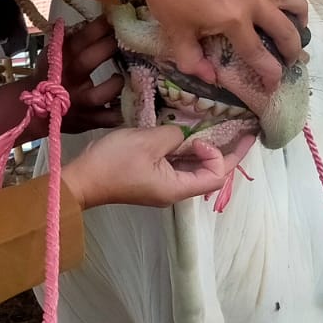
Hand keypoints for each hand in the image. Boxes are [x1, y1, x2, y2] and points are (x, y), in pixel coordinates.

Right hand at [0, 16, 123, 140]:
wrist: (34, 111)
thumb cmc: (49, 75)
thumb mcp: (53, 54)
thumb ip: (72, 39)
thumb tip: (101, 19)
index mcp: (59, 59)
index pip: (78, 39)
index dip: (98, 28)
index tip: (113, 19)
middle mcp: (68, 80)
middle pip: (87, 60)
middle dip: (107, 47)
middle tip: (124, 40)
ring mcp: (79, 103)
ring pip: (99, 95)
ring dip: (115, 84)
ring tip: (120, 77)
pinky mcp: (88, 121)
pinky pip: (108, 119)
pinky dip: (121, 114)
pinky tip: (130, 105)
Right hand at [63, 126, 231, 209]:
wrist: (81, 180)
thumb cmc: (113, 163)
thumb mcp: (148, 141)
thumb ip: (174, 135)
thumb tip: (182, 135)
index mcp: (176, 188)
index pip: (216, 177)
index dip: (220, 156)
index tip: (205, 137)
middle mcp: (173, 192)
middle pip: (208, 175)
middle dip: (225, 154)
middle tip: (241, 133)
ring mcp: (161, 186)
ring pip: (192, 170)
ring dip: (204, 152)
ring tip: (216, 131)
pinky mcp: (150, 179)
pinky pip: (176, 167)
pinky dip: (186, 152)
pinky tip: (186, 137)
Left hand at [115, 0, 306, 90]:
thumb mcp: (175, 33)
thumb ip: (193, 60)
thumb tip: (211, 78)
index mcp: (233, 20)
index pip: (259, 54)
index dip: (270, 73)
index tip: (273, 85)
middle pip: (285, 29)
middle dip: (293, 50)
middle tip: (291, 59)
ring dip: (299, 18)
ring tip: (297, 27)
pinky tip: (274, 0)